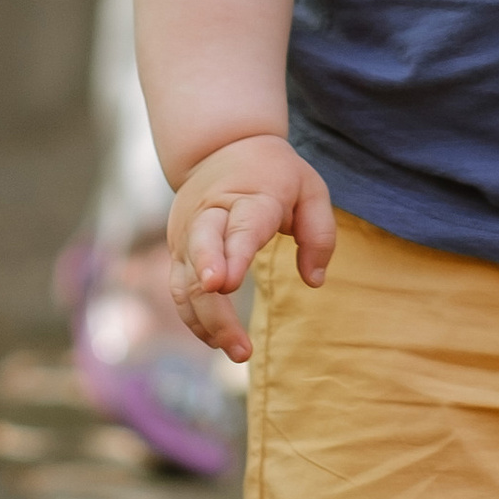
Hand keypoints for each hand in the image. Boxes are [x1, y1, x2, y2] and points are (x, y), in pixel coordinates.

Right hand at [168, 135, 334, 363]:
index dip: (230, 255)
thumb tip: (314, 280)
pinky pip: (179, 289)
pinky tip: (216, 342)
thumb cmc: (275, 173)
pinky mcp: (179, 250)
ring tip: (239, 352)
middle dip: (210, 294)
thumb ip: (319, 233)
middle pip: (202, 253)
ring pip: (186, 279)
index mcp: (249, 197)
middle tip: (232, 335)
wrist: (222, 146)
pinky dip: (194, 318)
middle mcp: (210, 214)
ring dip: (207, 319)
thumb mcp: (310, 188)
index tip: (224, 284)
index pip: (239, 227)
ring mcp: (189, 233)